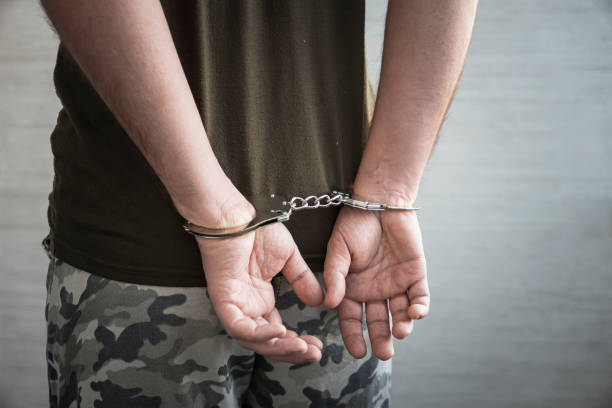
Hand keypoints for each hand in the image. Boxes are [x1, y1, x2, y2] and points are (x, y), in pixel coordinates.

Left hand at [196, 220, 324, 363]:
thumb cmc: (257, 232)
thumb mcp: (288, 259)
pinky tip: (280, 332)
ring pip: (254, 341)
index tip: (318, 346)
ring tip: (303, 347)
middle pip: (267, 343)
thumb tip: (319, 301)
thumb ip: (302, 281)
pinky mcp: (223, 302)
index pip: (276, 333)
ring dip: (279, 348)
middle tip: (314, 354)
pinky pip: (240, 328)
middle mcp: (246, 308)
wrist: (237, 217)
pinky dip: (260, 334)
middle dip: (292, 352)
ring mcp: (234, 307)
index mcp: (259, 301)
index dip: (297, 343)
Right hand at [323, 201, 429, 359]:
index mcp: (353, 287)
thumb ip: (335, 277)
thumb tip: (329, 304)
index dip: (353, 336)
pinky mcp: (415, 274)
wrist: (380, 201)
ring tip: (399, 333)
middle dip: (381, 339)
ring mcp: (395, 283)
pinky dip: (419, 308)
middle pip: (378, 321)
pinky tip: (414, 314)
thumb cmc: (354, 224)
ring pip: (400, 313)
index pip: (352, 318)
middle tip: (384, 354)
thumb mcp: (338, 250)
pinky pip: (419, 296)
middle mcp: (374, 289)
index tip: (358, 352)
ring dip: (401, 326)